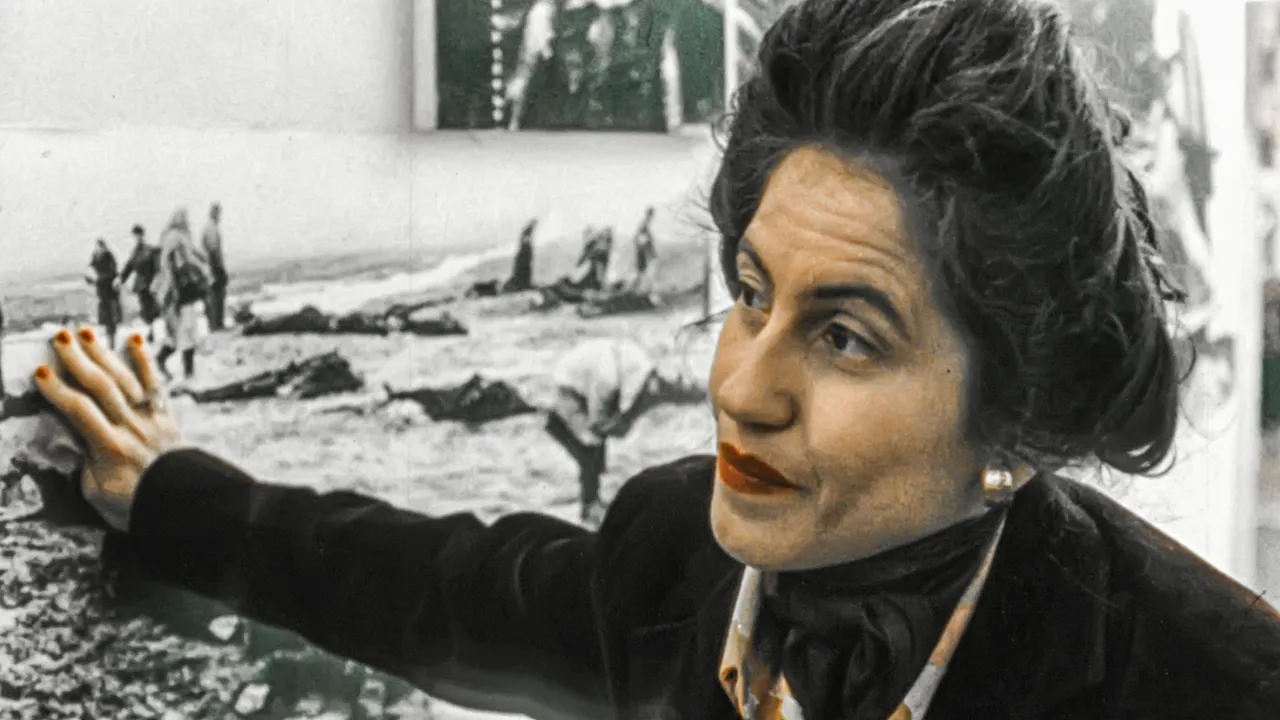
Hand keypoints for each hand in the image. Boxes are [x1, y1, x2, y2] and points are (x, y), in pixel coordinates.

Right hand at [32, 327, 182, 531]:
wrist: (180, 503)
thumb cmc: (134, 503)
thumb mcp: (97, 493)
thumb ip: (84, 463)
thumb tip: (73, 439)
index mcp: (110, 448)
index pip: (79, 411)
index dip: (58, 390)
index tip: (40, 372)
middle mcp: (131, 427)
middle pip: (101, 387)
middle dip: (79, 360)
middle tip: (59, 338)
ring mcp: (150, 418)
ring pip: (125, 379)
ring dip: (105, 353)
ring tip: (86, 331)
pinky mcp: (164, 415)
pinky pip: (155, 383)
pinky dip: (145, 360)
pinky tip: (134, 338)